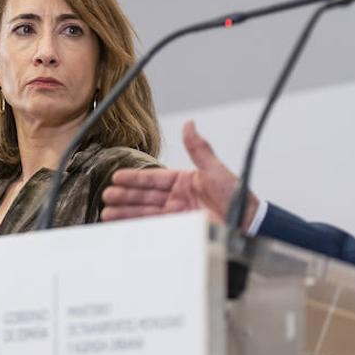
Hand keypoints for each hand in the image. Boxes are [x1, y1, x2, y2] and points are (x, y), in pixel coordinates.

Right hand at [102, 121, 258, 227]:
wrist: (246, 222)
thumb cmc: (235, 195)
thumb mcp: (214, 169)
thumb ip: (198, 148)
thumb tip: (190, 124)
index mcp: (184, 181)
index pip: (154, 179)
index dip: (135, 178)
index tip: (117, 177)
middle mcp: (178, 197)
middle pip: (146, 196)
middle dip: (125, 196)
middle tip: (107, 195)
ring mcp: (178, 215)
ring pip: (146, 212)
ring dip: (126, 212)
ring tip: (107, 212)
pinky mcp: (179, 230)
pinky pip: (155, 227)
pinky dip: (138, 226)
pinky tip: (124, 226)